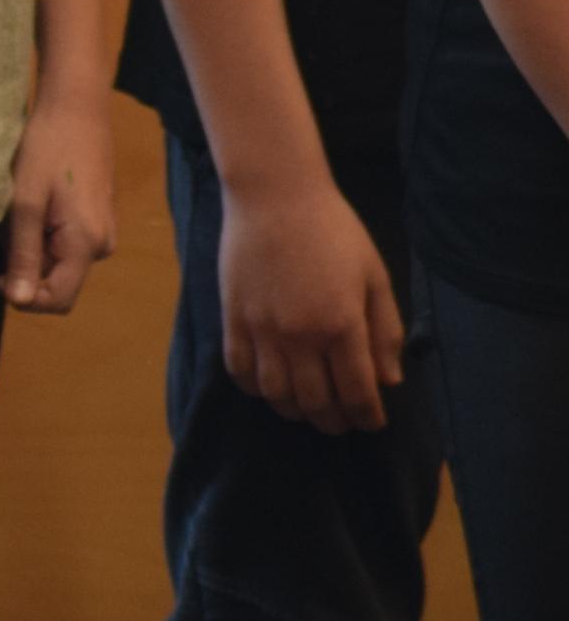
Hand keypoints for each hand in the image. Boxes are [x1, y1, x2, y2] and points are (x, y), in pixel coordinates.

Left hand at [3, 87, 115, 310]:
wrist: (75, 108)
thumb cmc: (46, 148)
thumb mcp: (24, 202)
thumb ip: (22, 253)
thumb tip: (18, 301)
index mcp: (87, 244)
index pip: (58, 300)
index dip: (22, 295)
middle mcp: (101, 246)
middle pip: (58, 284)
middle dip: (24, 272)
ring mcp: (101, 233)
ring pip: (59, 264)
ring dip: (30, 253)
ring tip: (11, 218)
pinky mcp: (95, 220)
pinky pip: (64, 246)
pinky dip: (40, 238)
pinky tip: (26, 210)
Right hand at [218, 172, 406, 432]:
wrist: (275, 197)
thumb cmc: (334, 231)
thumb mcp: (375, 277)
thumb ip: (384, 331)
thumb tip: (388, 381)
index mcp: (342, 324)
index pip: (356, 391)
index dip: (367, 416)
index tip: (373, 423)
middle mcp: (300, 335)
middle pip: (316, 401)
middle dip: (333, 421)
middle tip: (342, 423)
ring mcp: (261, 329)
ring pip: (276, 394)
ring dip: (294, 411)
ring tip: (307, 410)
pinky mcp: (233, 318)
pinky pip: (240, 370)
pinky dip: (255, 388)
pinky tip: (270, 387)